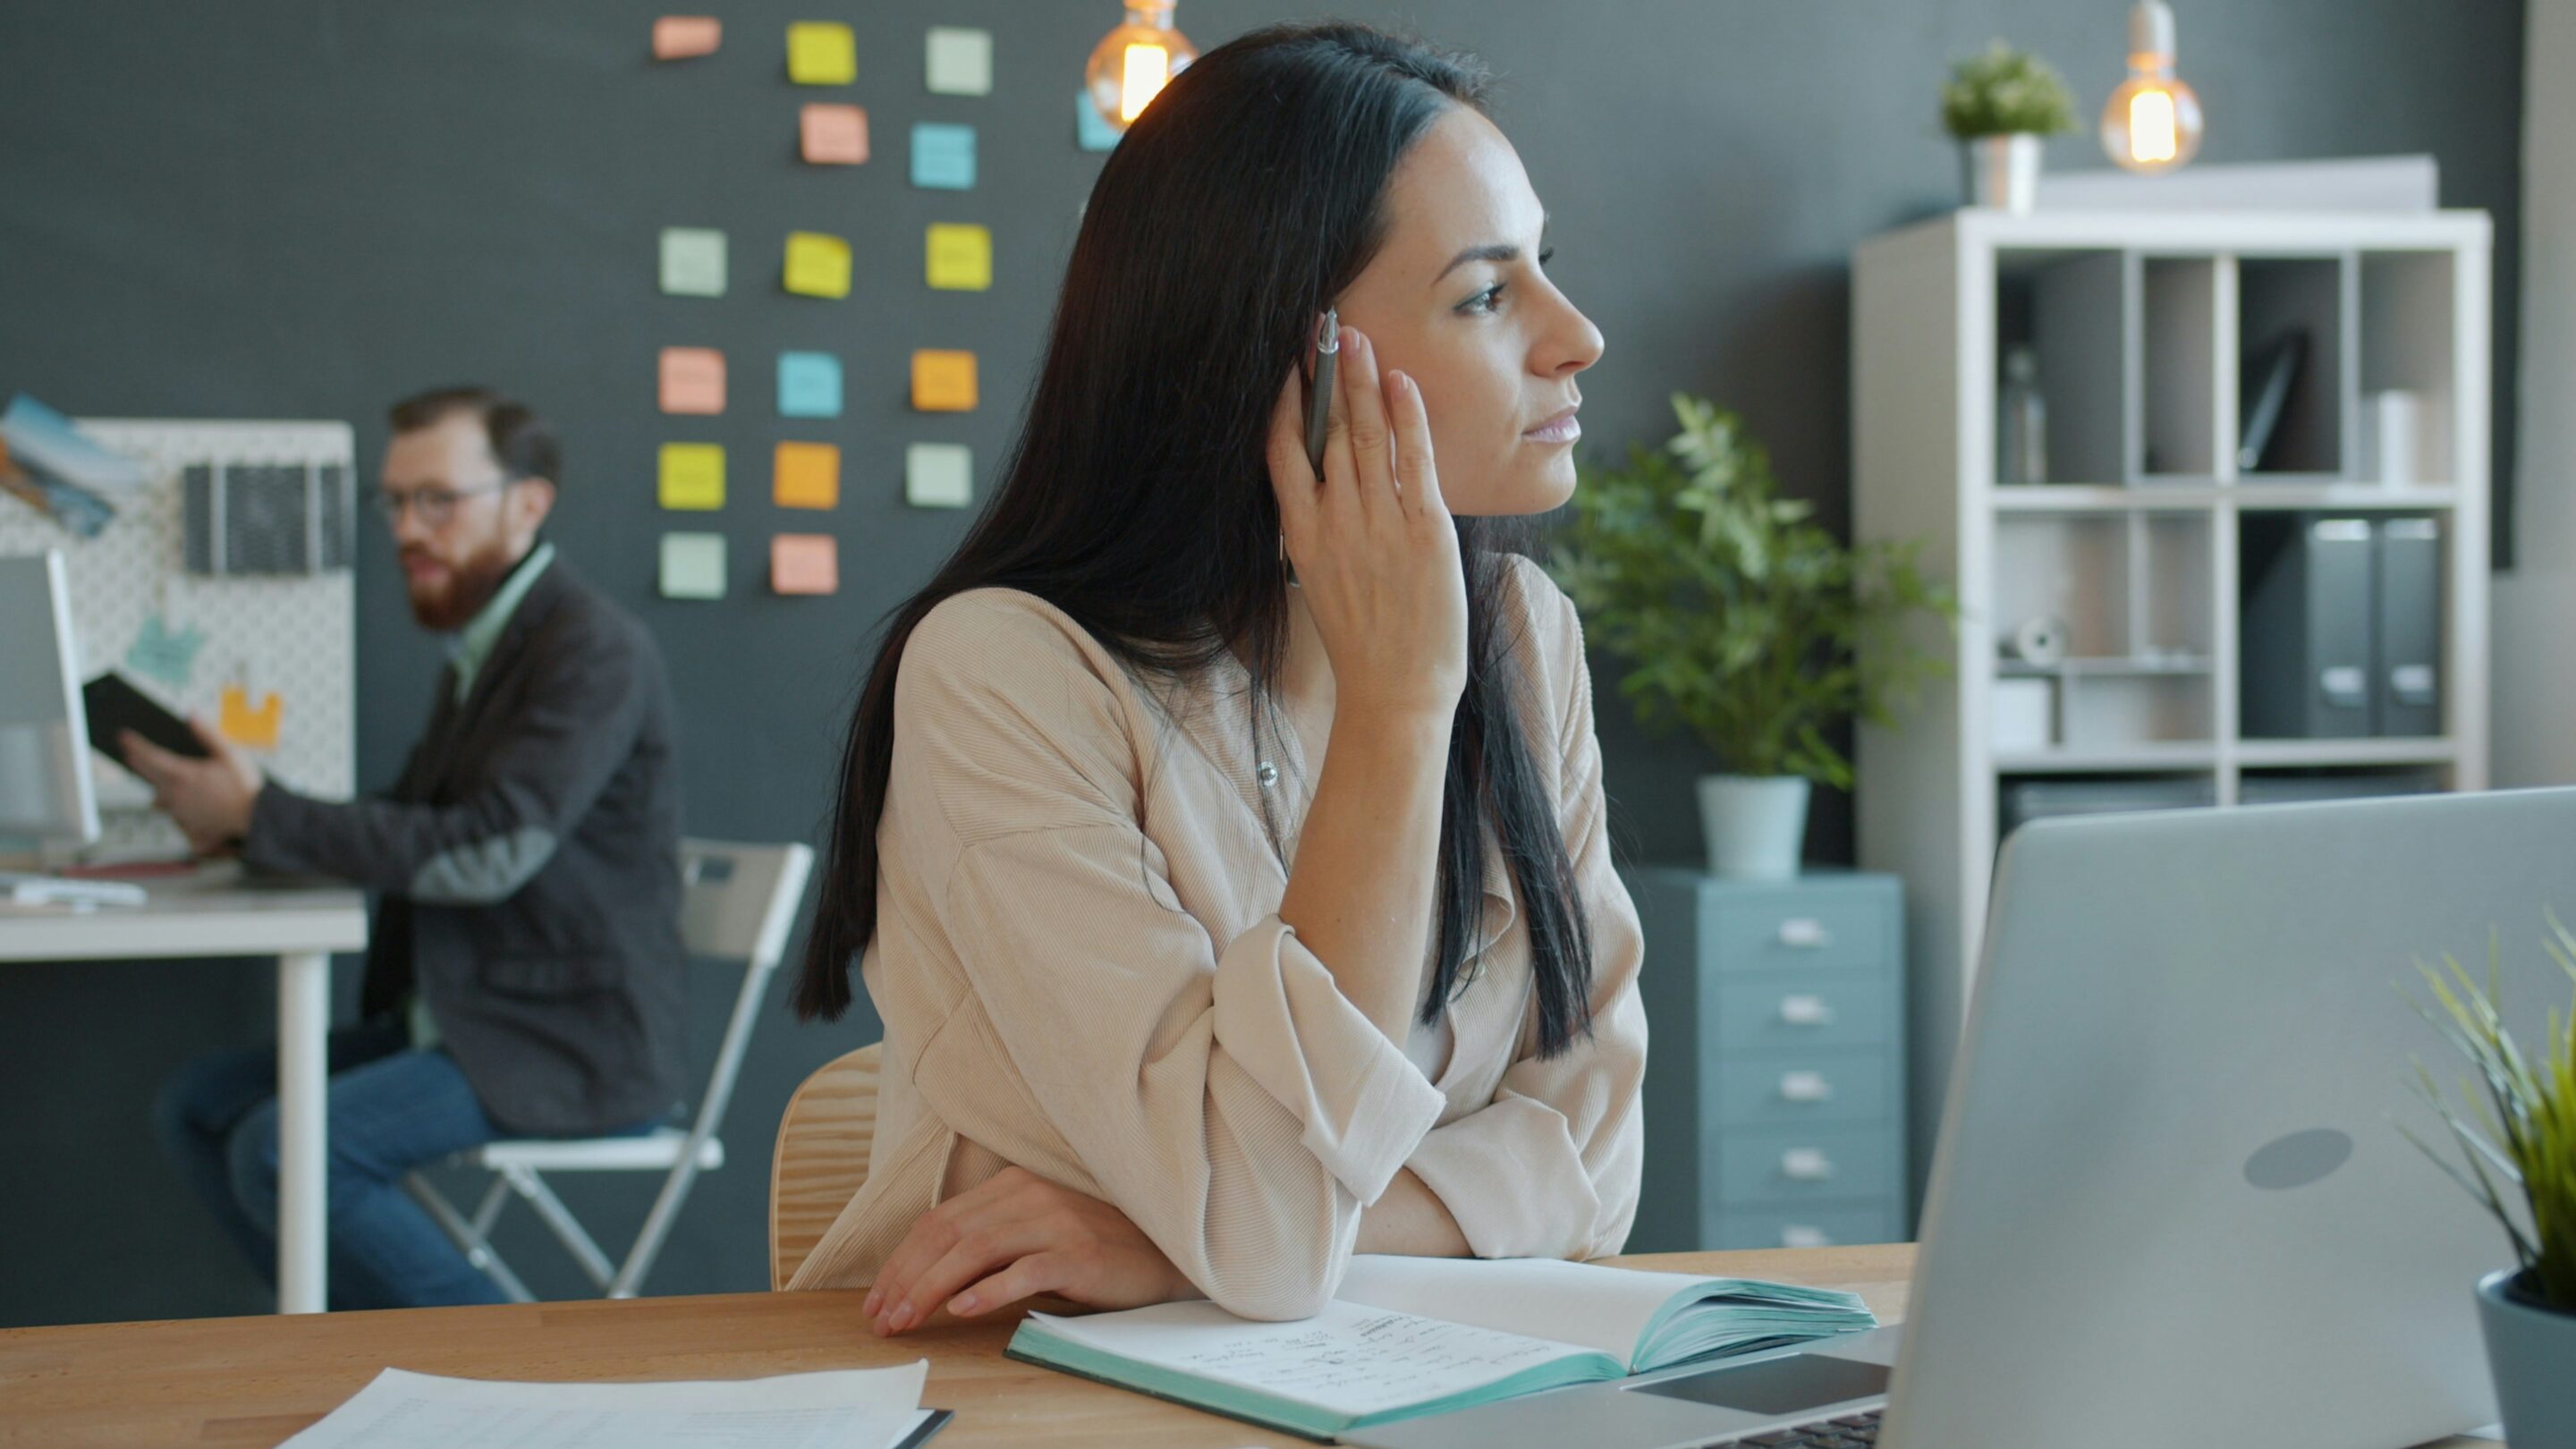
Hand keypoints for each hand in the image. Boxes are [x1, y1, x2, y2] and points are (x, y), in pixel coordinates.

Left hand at [119, 718, 261, 854]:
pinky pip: (174, 816)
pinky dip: (173, 809)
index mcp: (183, 775)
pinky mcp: (189, 826)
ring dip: (156, 788)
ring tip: (156, 782)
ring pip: (158, 798)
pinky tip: (179, 806)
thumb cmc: (245, 786)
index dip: (135, 745)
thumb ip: (208, 734)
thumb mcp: (230, 753)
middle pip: (148, 776)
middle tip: (129, 754)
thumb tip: (191, 716)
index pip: (150, 757)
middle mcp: (175, 795)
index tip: (123, 737)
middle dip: (137, 763)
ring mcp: (181, 812)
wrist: (257, 818)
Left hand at [862, 1165, 1192, 1335]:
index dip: (900, 1262)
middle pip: (946, 1236)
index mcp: (1012, 1185)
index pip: (938, 1222)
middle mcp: (1029, 1195)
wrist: (1165, 1255)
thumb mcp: (1034, 1234)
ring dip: (930, 1289)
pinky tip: (962, 1309)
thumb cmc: (1094, 1249)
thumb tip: (926, 1276)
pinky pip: (1024, 1271)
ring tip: (906, 1320)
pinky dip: (988, 1290)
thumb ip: (991, 1240)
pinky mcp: (1079, 1252)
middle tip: (880, 1320)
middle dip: (904, 1280)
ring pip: (973, 1251)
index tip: (876, 1300)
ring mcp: (1055, 1221)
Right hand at [1266, 325, 1467, 723]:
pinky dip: (1408, 417)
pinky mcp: (1426, 531)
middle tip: (1319, 328)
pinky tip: (1402, 383)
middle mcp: (1335, 523)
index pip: (1281, 453)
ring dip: (1362, 382)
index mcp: (1301, 536)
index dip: (1282, 403)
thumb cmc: (1365, 644)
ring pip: (1366, 437)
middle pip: (1324, 433)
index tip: (1282, 365)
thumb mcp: (1322, 582)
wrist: (1396, 694)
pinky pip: (1415, 460)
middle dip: (1323, 376)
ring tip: (1354, 339)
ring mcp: (1380, 525)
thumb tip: (1321, 488)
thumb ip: (1320, 530)